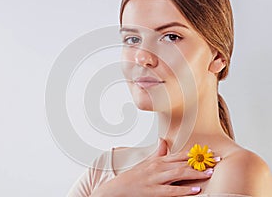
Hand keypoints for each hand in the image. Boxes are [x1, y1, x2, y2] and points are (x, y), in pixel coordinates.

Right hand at [90, 139, 213, 196]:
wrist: (115, 190)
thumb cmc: (132, 177)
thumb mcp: (145, 163)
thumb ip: (157, 152)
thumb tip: (163, 140)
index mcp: (157, 161)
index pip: (180, 155)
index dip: (196, 154)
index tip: (210, 153)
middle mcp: (157, 167)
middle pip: (182, 163)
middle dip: (200, 162)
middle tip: (217, 161)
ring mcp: (154, 179)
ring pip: (178, 174)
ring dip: (195, 174)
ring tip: (210, 173)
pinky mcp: (151, 191)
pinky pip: (170, 191)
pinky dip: (184, 191)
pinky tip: (195, 191)